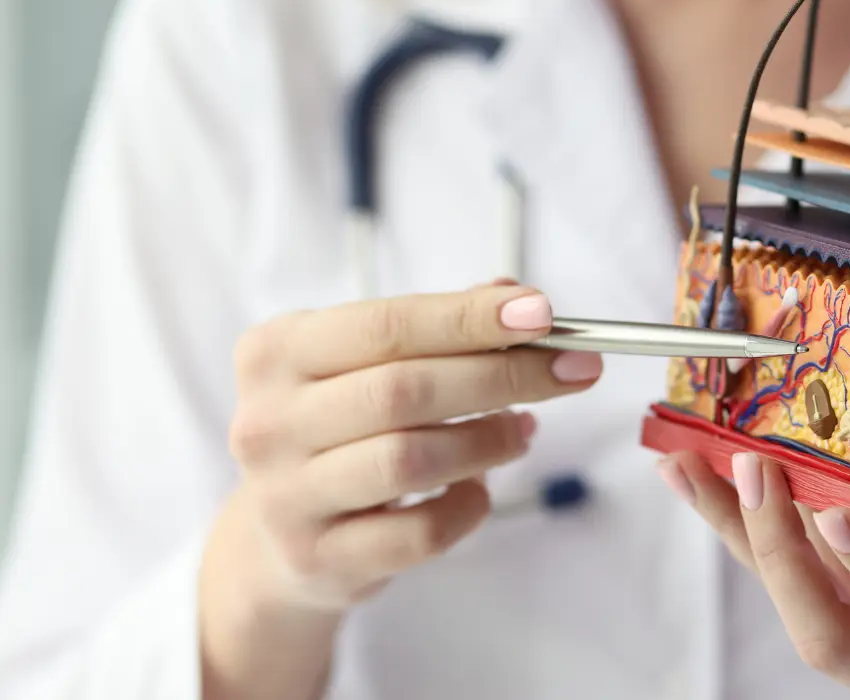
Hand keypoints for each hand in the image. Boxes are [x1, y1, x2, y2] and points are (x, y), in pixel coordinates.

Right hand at [200, 281, 602, 699]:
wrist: (282, 539)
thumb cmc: (341, 428)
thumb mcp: (368, 364)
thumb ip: (441, 327)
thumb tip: (519, 300)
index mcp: (276, 352)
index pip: (387, 325)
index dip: (469, 318)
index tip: (543, 313)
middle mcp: (269, 421)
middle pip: (404, 390)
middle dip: (503, 376)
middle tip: (571, 370)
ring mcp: (287, 496)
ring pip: (412, 460)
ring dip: (490, 440)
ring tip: (522, 430)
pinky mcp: (321, 559)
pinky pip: (421, 532)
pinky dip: (468, 506)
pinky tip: (477, 488)